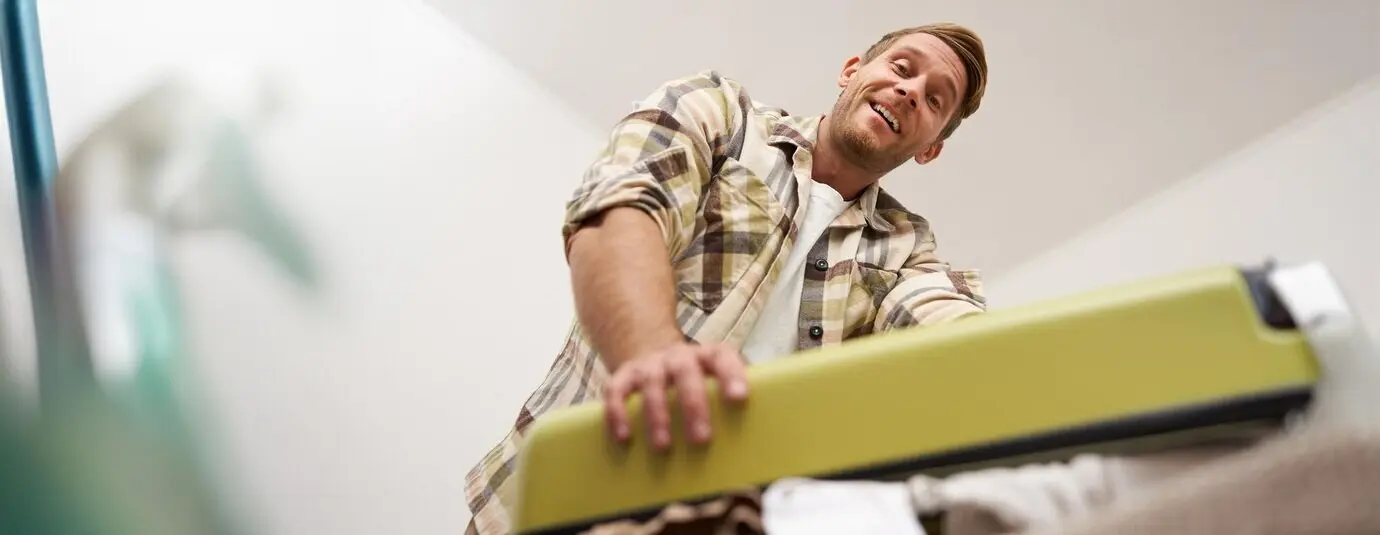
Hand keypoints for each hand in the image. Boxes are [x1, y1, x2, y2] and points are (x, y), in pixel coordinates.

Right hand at [602, 342, 749, 449]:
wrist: (650, 350)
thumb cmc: (693, 378)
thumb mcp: (713, 378)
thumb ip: (730, 395)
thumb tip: (757, 431)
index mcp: (706, 356)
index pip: (722, 357)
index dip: (732, 375)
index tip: (740, 398)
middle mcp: (677, 356)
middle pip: (685, 372)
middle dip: (693, 405)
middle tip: (702, 439)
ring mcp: (649, 365)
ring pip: (651, 383)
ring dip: (657, 414)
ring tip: (664, 446)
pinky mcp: (623, 375)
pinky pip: (616, 391)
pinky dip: (618, 414)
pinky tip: (624, 438)